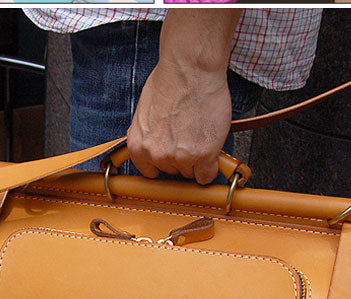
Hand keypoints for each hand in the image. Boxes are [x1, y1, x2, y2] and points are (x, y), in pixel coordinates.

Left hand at [127, 9, 240, 184]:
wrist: (190, 70)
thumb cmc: (169, 82)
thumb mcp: (145, 113)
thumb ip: (149, 135)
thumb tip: (158, 144)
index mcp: (138, 145)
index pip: (151, 171)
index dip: (165, 161)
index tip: (173, 155)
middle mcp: (156, 155)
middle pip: (173, 171)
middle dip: (182, 157)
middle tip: (190, 135)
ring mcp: (180, 157)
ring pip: (191, 172)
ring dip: (198, 159)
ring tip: (200, 133)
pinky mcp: (202, 156)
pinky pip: (207, 175)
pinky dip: (212, 166)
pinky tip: (211, 148)